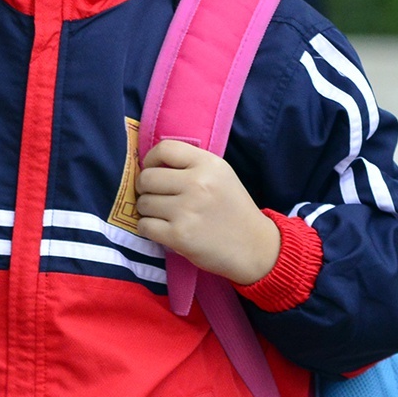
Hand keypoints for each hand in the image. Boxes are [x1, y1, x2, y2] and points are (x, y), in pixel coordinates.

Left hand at [135, 139, 280, 284]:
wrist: (254, 247)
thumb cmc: (232, 210)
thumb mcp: (220, 176)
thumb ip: (189, 166)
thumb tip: (148, 166)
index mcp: (209, 165)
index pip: (165, 149)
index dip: (150, 160)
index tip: (153, 171)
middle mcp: (198, 184)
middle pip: (147, 178)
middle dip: (145, 189)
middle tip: (156, 198)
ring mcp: (187, 210)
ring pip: (143, 203)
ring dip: (147, 211)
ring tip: (164, 216)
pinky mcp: (179, 235)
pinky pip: (144, 226)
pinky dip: (148, 229)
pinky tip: (162, 230)